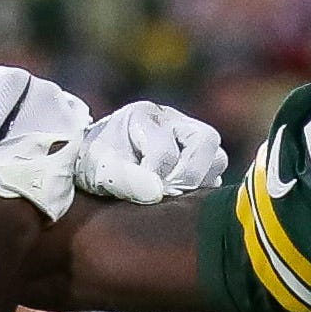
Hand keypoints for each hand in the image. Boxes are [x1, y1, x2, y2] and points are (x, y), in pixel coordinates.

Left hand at [79, 102, 226, 204]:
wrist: (94, 156)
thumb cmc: (96, 163)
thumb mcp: (100, 170)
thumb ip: (125, 179)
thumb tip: (156, 192)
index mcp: (141, 116)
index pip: (164, 152)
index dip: (157, 180)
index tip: (146, 196)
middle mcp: (170, 118)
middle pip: (206, 141)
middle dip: (188, 175)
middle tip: (168, 195)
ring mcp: (188, 131)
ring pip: (217, 153)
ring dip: (202, 178)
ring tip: (177, 194)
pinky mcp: (197, 149)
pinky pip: (216, 166)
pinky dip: (205, 182)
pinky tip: (182, 193)